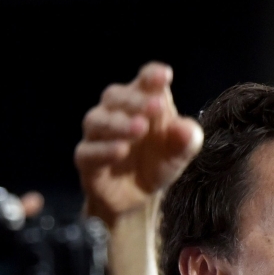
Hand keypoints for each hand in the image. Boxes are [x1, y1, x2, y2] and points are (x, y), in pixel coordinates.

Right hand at [76, 62, 202, 227]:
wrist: (138, 198)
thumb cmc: (158, 163)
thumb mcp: (179, 153)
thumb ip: (187, 139)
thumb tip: (186, 129)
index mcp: (140, 102)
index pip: (143, 81)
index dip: (151, 76)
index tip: (165, 76)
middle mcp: (114, 113)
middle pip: (116, 97)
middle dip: (136, 100)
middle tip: (157, 106)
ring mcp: (97, 135)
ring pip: (98, 121)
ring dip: (119, 123)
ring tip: (140, 128)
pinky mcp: (86, 160)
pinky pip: (88, 152)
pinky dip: (104, 150)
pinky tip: (121, 150)